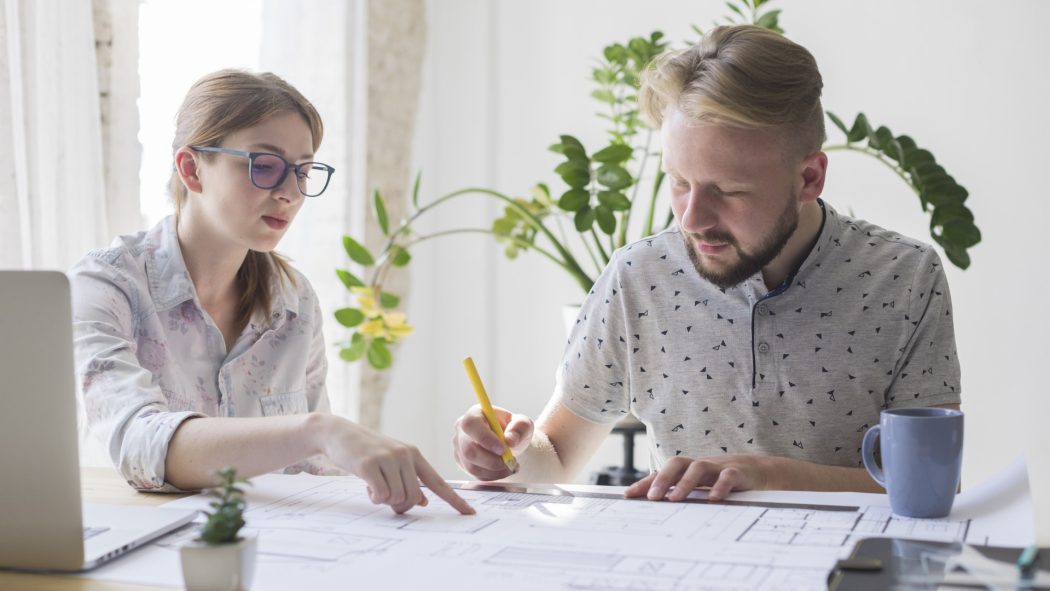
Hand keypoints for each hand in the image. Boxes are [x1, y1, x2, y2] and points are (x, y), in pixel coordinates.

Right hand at [317, 415, 474, 514]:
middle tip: (385, 496)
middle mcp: (405, 455)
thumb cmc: (367, 452)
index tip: (470, 513)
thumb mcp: (391, 462)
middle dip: (399, 504)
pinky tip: (366, 487)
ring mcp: (388, 458)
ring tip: (373, 486)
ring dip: (384, 500)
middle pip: (413, 498)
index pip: (438, 482)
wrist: (339, 433)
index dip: (454, 500)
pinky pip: (381, 495)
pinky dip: (374, 497)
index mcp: (414, 455)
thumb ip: (409, 480)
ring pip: (397, 498)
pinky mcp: (369, 464)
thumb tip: (422, 502)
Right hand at [452, 404, 532, 480]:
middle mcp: (462, 431)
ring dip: (495, 471)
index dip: (485, 438)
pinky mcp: (462, 463)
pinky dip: (493, 476)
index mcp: (475, 414)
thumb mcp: (522, 423)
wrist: (508, 442)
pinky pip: (475, 475)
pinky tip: (504, 470)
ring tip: (511, 466)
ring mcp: (459, 448)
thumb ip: (519, 428)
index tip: (503, 449)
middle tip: (510, 462)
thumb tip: (510, 440)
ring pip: (472, 466)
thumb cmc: (513, 429)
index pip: (471, 424)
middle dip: (492, 461)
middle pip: (469, 449)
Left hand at [625, 454, 773, 501]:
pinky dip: (720, 486)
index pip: (662, 472)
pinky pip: (728, 476)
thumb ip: (683, 495)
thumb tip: (656, 512)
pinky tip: (713, 498)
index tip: (628, 495)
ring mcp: (719, 467)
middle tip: (651, 497)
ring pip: (699, 468)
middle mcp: (700, 466)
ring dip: (684, 482)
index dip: (645, 482)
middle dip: (662, 479)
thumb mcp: (702, 487)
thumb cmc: (724, 480)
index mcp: (688, 470)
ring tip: (674, 499)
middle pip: (677, 463)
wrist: (761, 471)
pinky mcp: (738, 473)